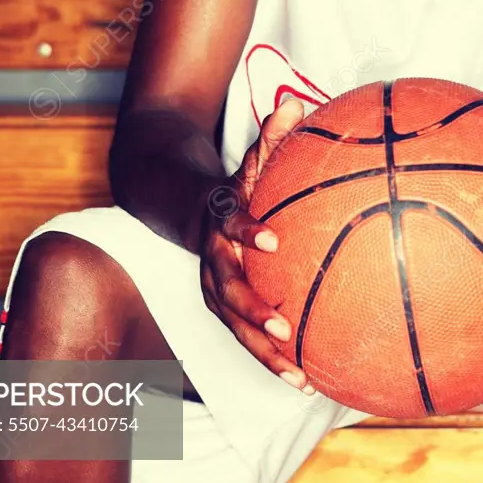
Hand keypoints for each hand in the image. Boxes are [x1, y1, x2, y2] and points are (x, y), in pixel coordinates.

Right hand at [199, 99, 313, 393]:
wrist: (175, 207)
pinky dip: (270, 359)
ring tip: (298, 376)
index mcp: (219, 220)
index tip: (272, 241)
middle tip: (282, 329)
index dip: (247, 230)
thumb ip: (270, 137)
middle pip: (226, 289)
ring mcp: (213, 286)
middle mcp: (211, 257)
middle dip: (252, 311)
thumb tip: (294, 102)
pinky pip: (244, 335)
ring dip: (262, 353)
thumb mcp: (247, 160)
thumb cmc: (228, 186)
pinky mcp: (222, 307)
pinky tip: (306, 380)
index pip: (230, 223)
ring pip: (233, 325)